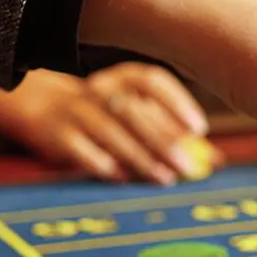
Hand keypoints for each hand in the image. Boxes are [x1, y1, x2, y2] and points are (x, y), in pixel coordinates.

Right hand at [11, 64, 209, 184]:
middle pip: (134, 111)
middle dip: (163, 141)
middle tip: (187, 166)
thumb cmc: (106, 113)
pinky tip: (123, 178)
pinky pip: (83, 150)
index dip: (177, 102)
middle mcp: (100, 89)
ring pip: (112, 133)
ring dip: (141, 158)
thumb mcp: (134, 110)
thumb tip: (213, 159)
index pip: (151, 80)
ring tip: (165, 179)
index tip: (198, 129)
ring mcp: (77, 109)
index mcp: (123, 77)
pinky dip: (105, 164)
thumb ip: (169, 129)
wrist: (43, 107)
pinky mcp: (58, 133)